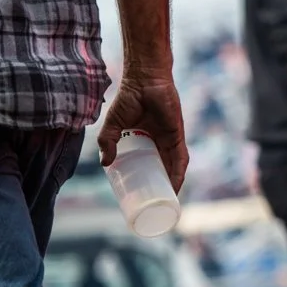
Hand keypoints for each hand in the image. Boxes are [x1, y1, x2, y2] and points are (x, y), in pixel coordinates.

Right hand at [97, 72, 187, 192]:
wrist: (145, 80)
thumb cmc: (129, 98)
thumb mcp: (113, 124)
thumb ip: (107, 141)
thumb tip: (106, 164)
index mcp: (145, 141)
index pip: (147, 166)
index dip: (144, 181)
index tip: (138, 196)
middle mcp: (160, 143)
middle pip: (162, 171)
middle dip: (160, 188)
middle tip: (153, 205)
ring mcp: (170, 141)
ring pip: (173, 169)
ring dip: (171, 186)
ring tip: (166, 203)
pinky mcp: (178, 137)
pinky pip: (181, 160)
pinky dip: (179, 174)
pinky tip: (176, 187)